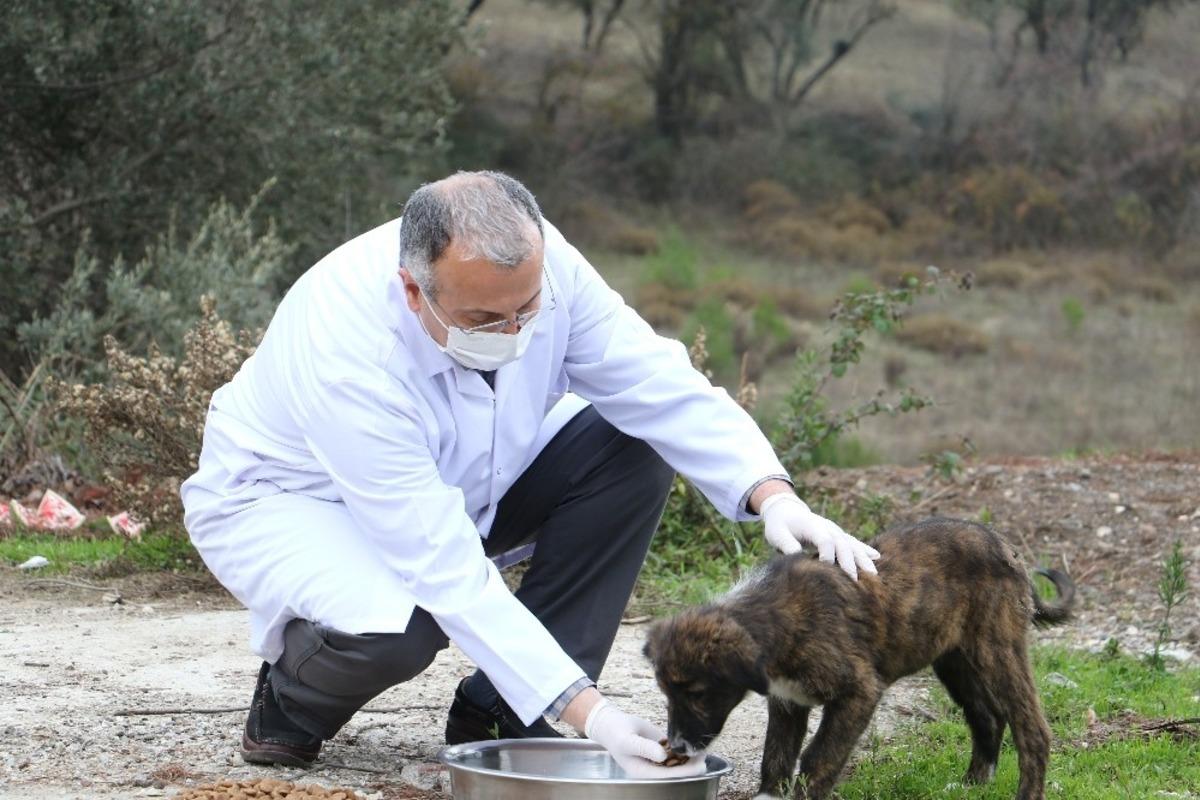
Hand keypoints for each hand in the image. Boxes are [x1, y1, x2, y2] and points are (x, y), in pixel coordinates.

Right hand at [584, 699, 706, 779]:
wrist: (612, 724)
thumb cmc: (617, 733)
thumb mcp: (628, 740)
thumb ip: (644, 747)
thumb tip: (662, 755)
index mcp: (644, 773)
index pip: (669, 776)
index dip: (686, 772)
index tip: (700, 765)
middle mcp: (653, 769)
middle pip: (677, 772)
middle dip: (692, 765)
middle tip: (704, 754)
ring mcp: (658, 760)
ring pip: (679, 762)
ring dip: (691, 757)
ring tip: (703, 747)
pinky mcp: (661, 749)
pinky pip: (676, 752)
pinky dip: (686, 749)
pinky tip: (695, 743)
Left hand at [760, 492, 879, 579]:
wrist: (785, 510)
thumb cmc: (779, 525)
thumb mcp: (776, 534)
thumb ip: (787, 546)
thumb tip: (797, 561)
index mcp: (812, 526)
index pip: (825, 541)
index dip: (828, 556)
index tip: (825, 571)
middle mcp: (828, 527)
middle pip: (843, 544)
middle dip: (850, 563)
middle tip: (855, 582)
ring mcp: (835, 530)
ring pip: (852, 544)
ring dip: (863, 559)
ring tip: (873, 576)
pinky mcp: (838, 535)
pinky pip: (854, 542)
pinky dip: (865, 550)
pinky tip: (877, 557)